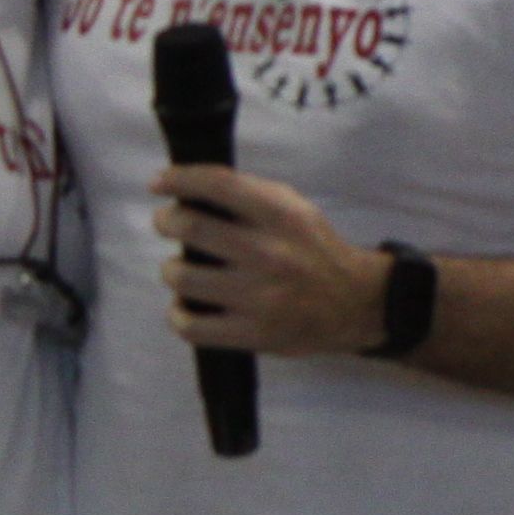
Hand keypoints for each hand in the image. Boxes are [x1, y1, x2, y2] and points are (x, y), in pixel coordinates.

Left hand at [155, 164, 398, 357]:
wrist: (355, 302)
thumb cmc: (314, 250)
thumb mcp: (294, 208)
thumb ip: (250, 195)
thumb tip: (190, 188)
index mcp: (280, 215)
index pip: (218, 185)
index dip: (178, 180)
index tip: (158, 183)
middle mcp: (269, 253)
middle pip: (191, 228)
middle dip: (167, 221)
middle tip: (166, 223)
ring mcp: (260, 297)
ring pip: (183, 277)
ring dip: (171, 269)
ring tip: (179, 268)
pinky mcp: (254, 334)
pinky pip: (192, 326)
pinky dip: (177, 315)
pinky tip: (184, 306)